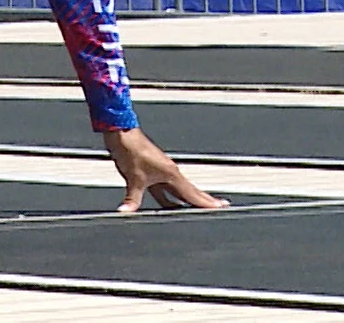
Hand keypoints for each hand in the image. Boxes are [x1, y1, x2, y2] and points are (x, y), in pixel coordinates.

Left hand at [103, 128, 228, 212]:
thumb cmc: (131, 149)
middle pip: (191, 191)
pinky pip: (166, 190)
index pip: (192, 193)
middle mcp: (170, 172)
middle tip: (221, 206)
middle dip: (205, 199)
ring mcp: (162, 172)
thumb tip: (127, 211)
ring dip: (189, 200)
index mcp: (171, 173)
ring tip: (201, 208)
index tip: (220, 206)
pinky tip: (171, 206)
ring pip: (180, 190)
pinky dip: (171, 199)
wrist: (122, 133)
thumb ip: (132, 198)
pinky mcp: (153, 173)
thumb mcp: (133, 178)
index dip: (206, 202)